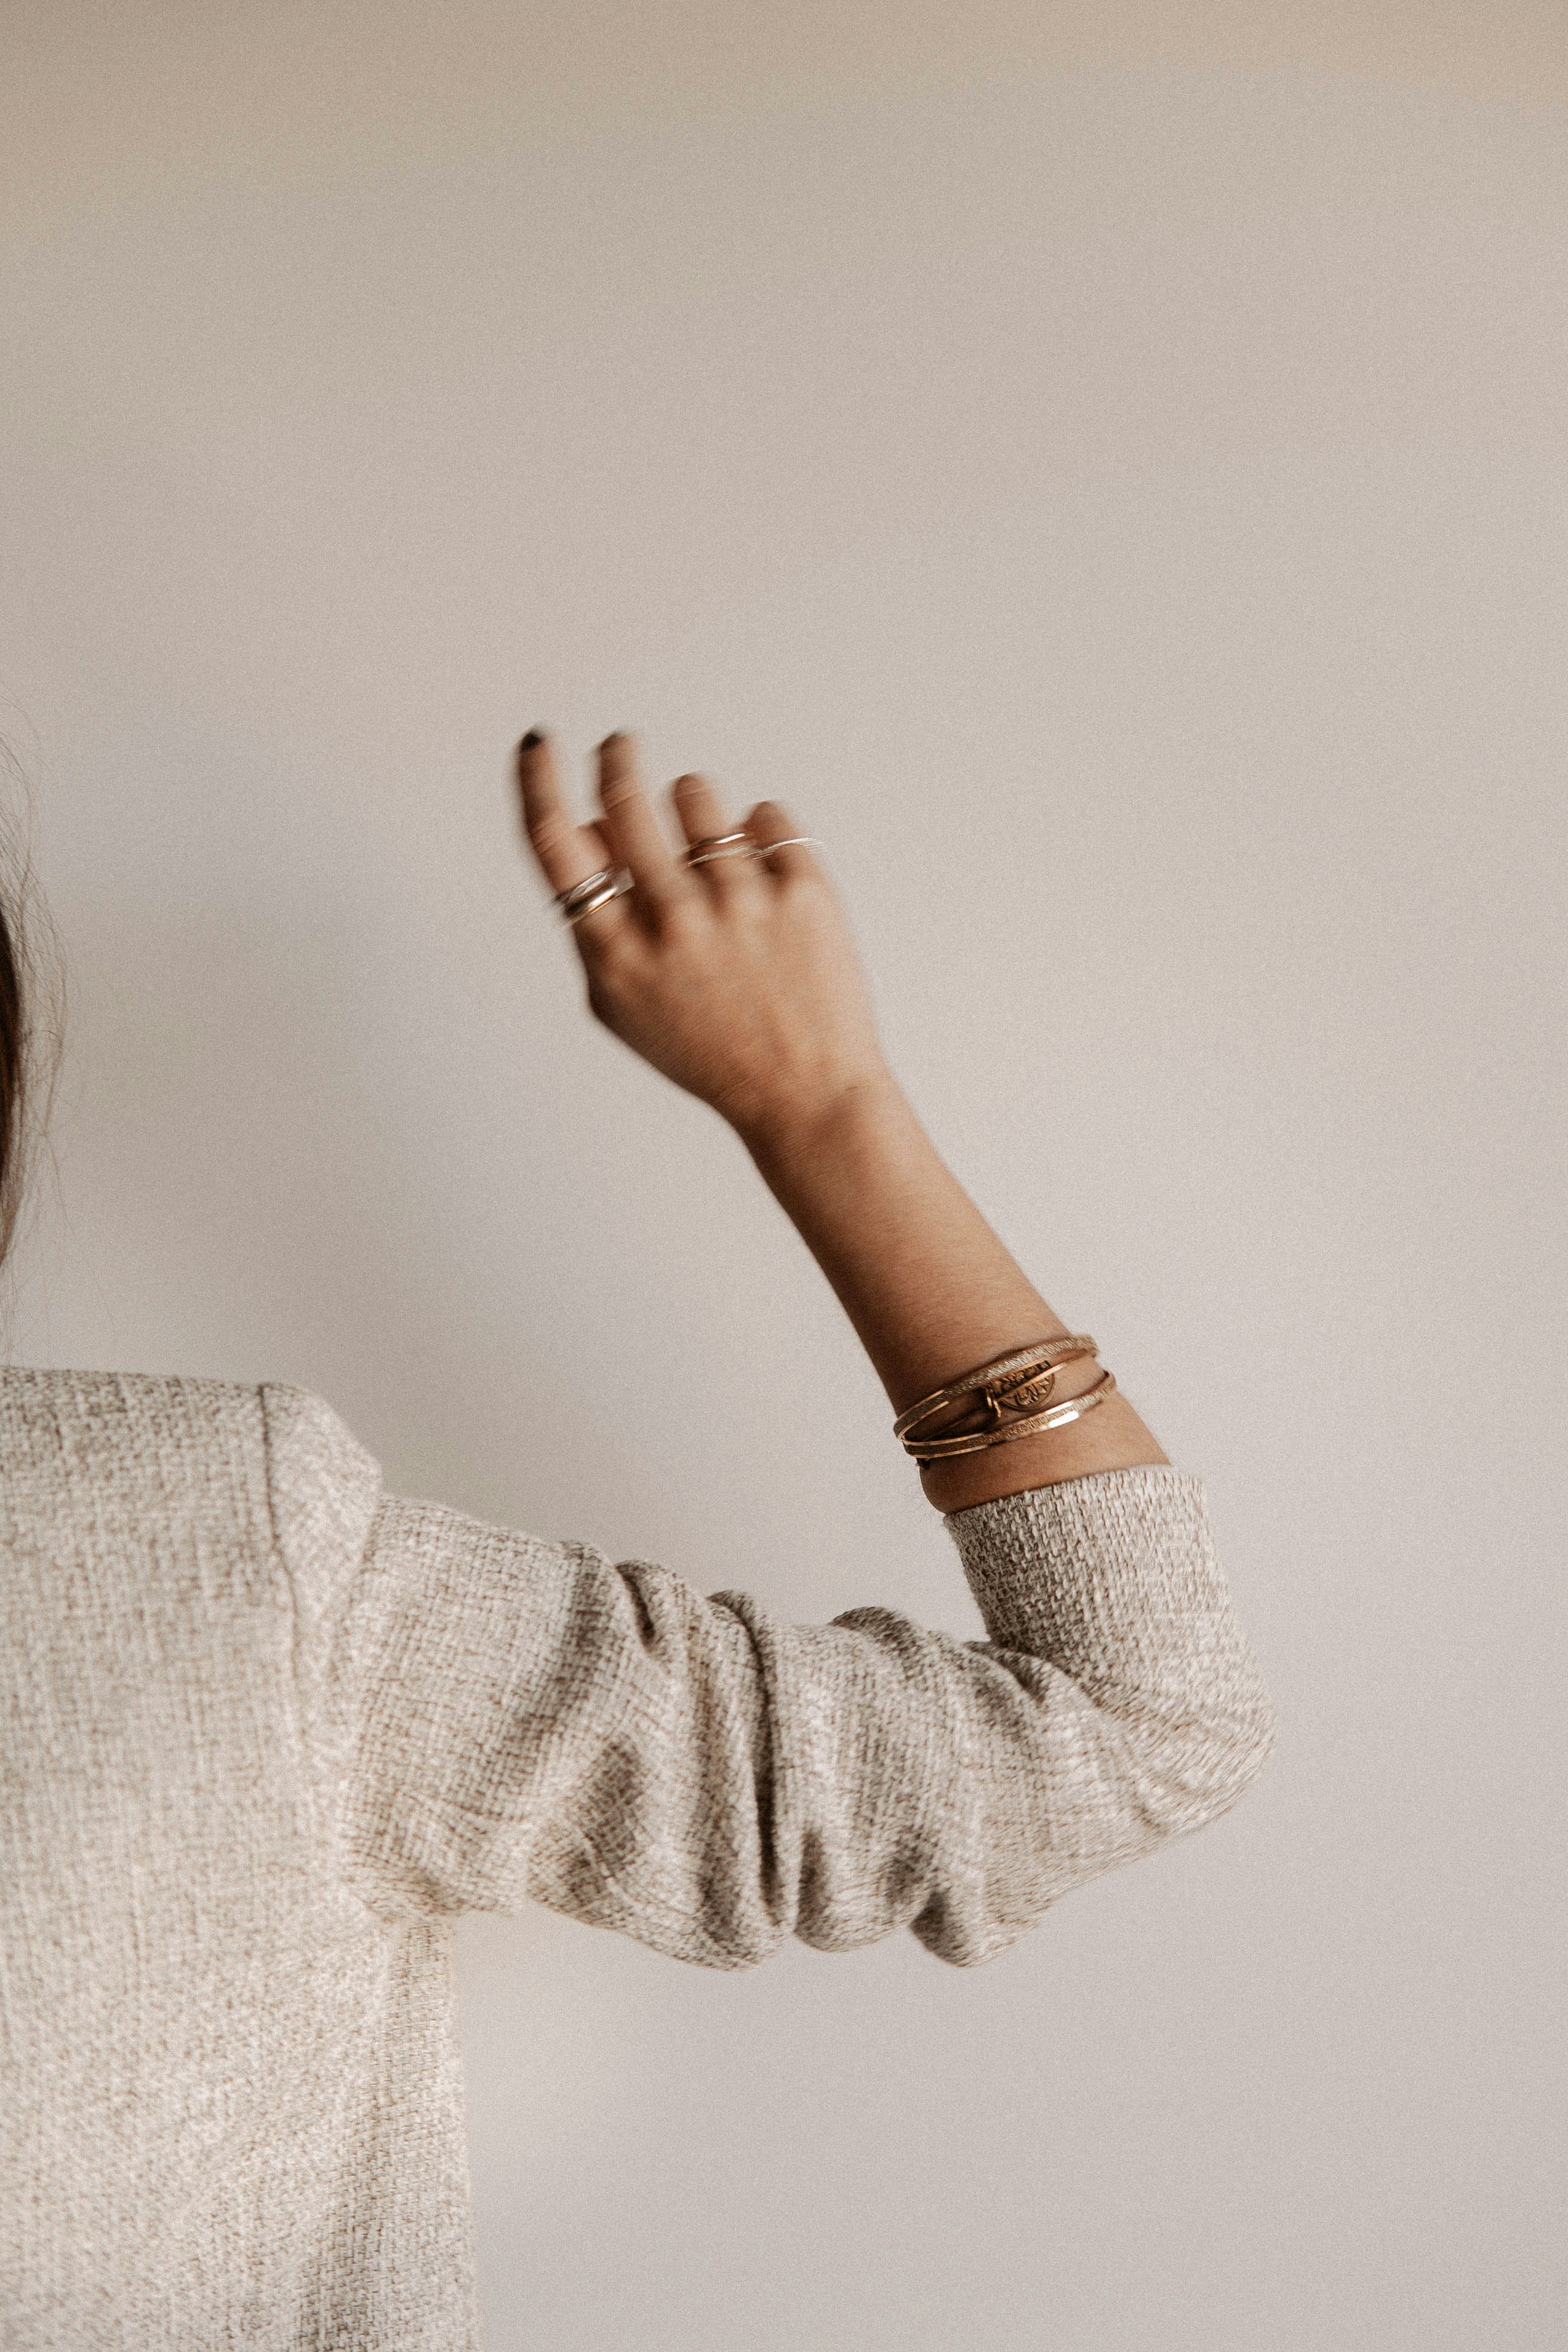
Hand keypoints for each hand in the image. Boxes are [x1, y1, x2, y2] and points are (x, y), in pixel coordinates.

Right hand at [517, 730, 889, 1140]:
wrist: (805, 1094)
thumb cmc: (709, 1050)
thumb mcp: (625, 1003)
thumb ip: (595, 920)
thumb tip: (585, 824)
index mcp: (617, 954)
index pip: (555, 842)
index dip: (537, 780)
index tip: (539, 741)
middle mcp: (673, 922)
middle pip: (624, 799)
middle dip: (616, 758)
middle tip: (621, 745)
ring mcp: (740, 902)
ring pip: (695, 794)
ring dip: (695, 809)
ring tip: (714, 857)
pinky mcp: (802, 890)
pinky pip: (767, 816)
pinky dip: (763, 837)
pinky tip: (766, 886)